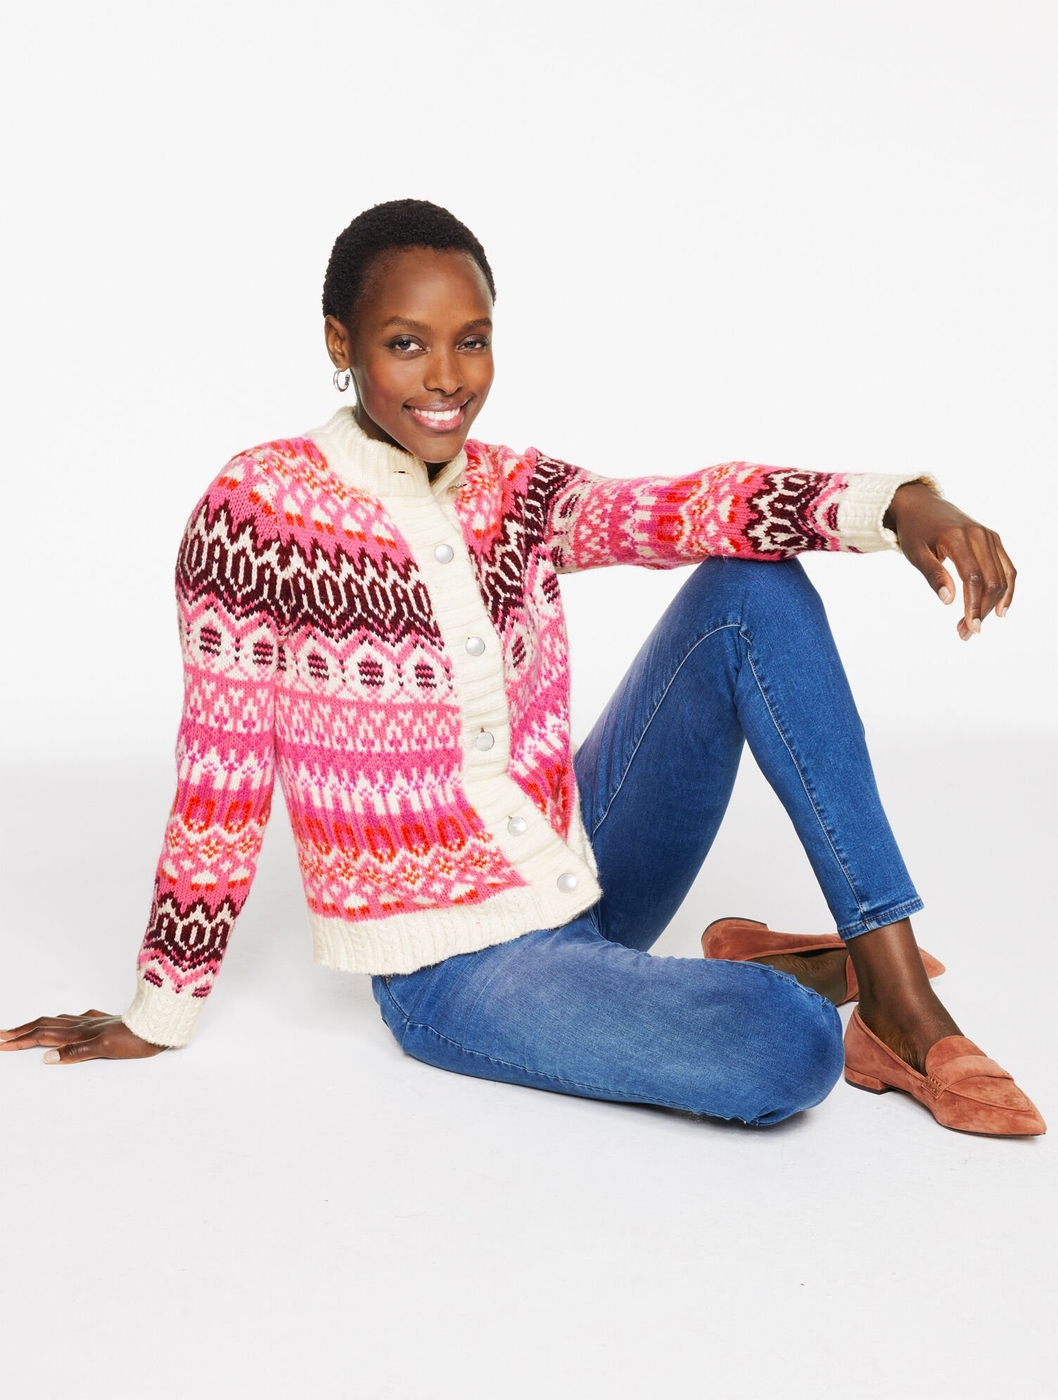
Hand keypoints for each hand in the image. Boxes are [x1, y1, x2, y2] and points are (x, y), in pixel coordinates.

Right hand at [0, 1010, 166, 1063]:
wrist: (160, 1026)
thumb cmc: (136, 1039)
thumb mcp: (105, 1048)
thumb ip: (76, 1052)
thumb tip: (47, 1057)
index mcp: (80, 1032)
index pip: (43, 1035)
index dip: (21, 1039)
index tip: (1, 1043)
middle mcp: (84, 1024)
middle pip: (46, 1025)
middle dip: (22, 1031)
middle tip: (2, 1035)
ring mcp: (94, 1022)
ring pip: (59, 1021)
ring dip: (38, 1025)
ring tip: (26, 1027)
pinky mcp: (105, 1023)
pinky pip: (77, 1020)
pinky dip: (63, 1022)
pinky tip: (68, 1021)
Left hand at [884, 482, 1015, 639]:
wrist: (921, 505)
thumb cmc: (914, 531)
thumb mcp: (916, 553)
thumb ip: (933, 575)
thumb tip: (948, 601)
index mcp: (957, 538)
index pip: (973, 578)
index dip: (974, 605)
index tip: (969, 628)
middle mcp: (979, 535)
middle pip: (991, 580)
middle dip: (982, 610)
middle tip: (966, 632)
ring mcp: (989, 536)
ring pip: (1002, 576)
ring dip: (993, 604)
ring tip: (975, 625)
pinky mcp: (993, 539)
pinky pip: (1007, 567)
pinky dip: (1006, 588)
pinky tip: (1000, 609)